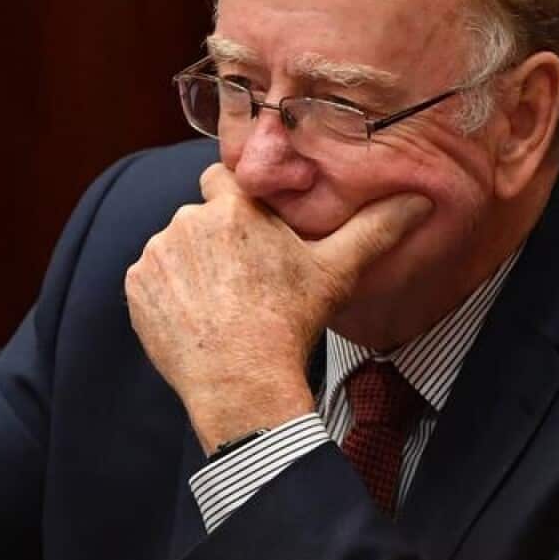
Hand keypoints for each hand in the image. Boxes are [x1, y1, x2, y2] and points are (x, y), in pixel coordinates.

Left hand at [126, 163, 430, 451]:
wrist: (242, 380)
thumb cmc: (291, 322)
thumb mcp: (338, 271)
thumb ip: (376, 229)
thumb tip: (421, 200)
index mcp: (234, 206)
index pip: (225, 179)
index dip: (239, 204)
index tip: (253, 234)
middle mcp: (188, 220)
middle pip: (201, 218)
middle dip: (217, 239)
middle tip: (245, 278)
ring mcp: (157, 254)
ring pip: (175, 248)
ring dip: (192, 266)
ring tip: (221, 303)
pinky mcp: (136, 288)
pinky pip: (151, 279)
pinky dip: (168, 294)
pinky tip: (197, 318)